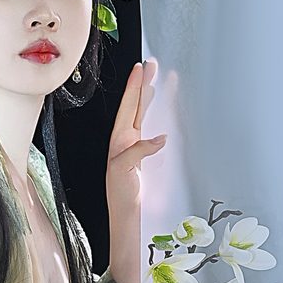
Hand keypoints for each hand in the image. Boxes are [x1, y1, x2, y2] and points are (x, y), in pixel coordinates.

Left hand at [106, 57, 166, 216]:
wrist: (127, 216)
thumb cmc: (121, 195)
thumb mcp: (124, 170)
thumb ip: (139, 151)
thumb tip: (160, 138)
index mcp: (119, 140)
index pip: (128, 107)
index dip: (134, 87)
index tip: (140, 68)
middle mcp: (126, 141)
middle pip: (136, 106)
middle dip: (143, 85)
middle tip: (152, 65)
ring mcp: (135, 148)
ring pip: (143, 116)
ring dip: (150, 98)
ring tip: (157, 82)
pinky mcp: (145, 157)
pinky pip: (151, 130)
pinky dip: (157, 118)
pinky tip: (162, 113)